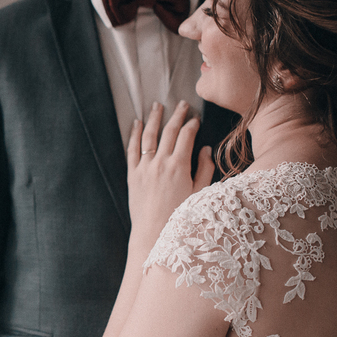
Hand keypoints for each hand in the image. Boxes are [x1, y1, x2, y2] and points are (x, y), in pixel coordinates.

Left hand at [127, 101, 213, 248]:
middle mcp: (160, 162)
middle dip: (177, 115)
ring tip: (157, 106)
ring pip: (148, 136)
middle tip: (182, 104)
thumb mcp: (199, 193)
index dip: (192, 124)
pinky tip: (136, 124)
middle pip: (169, 131)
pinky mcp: (132, 174)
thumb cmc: (179, 215)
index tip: (196, 118)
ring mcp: (144, 167)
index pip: (186, 136)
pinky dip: (134, 134)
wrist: (153, 232)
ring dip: (154, 119)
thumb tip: (205, 149)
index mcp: (179, 166)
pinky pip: (131, 149)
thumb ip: (204, 169)